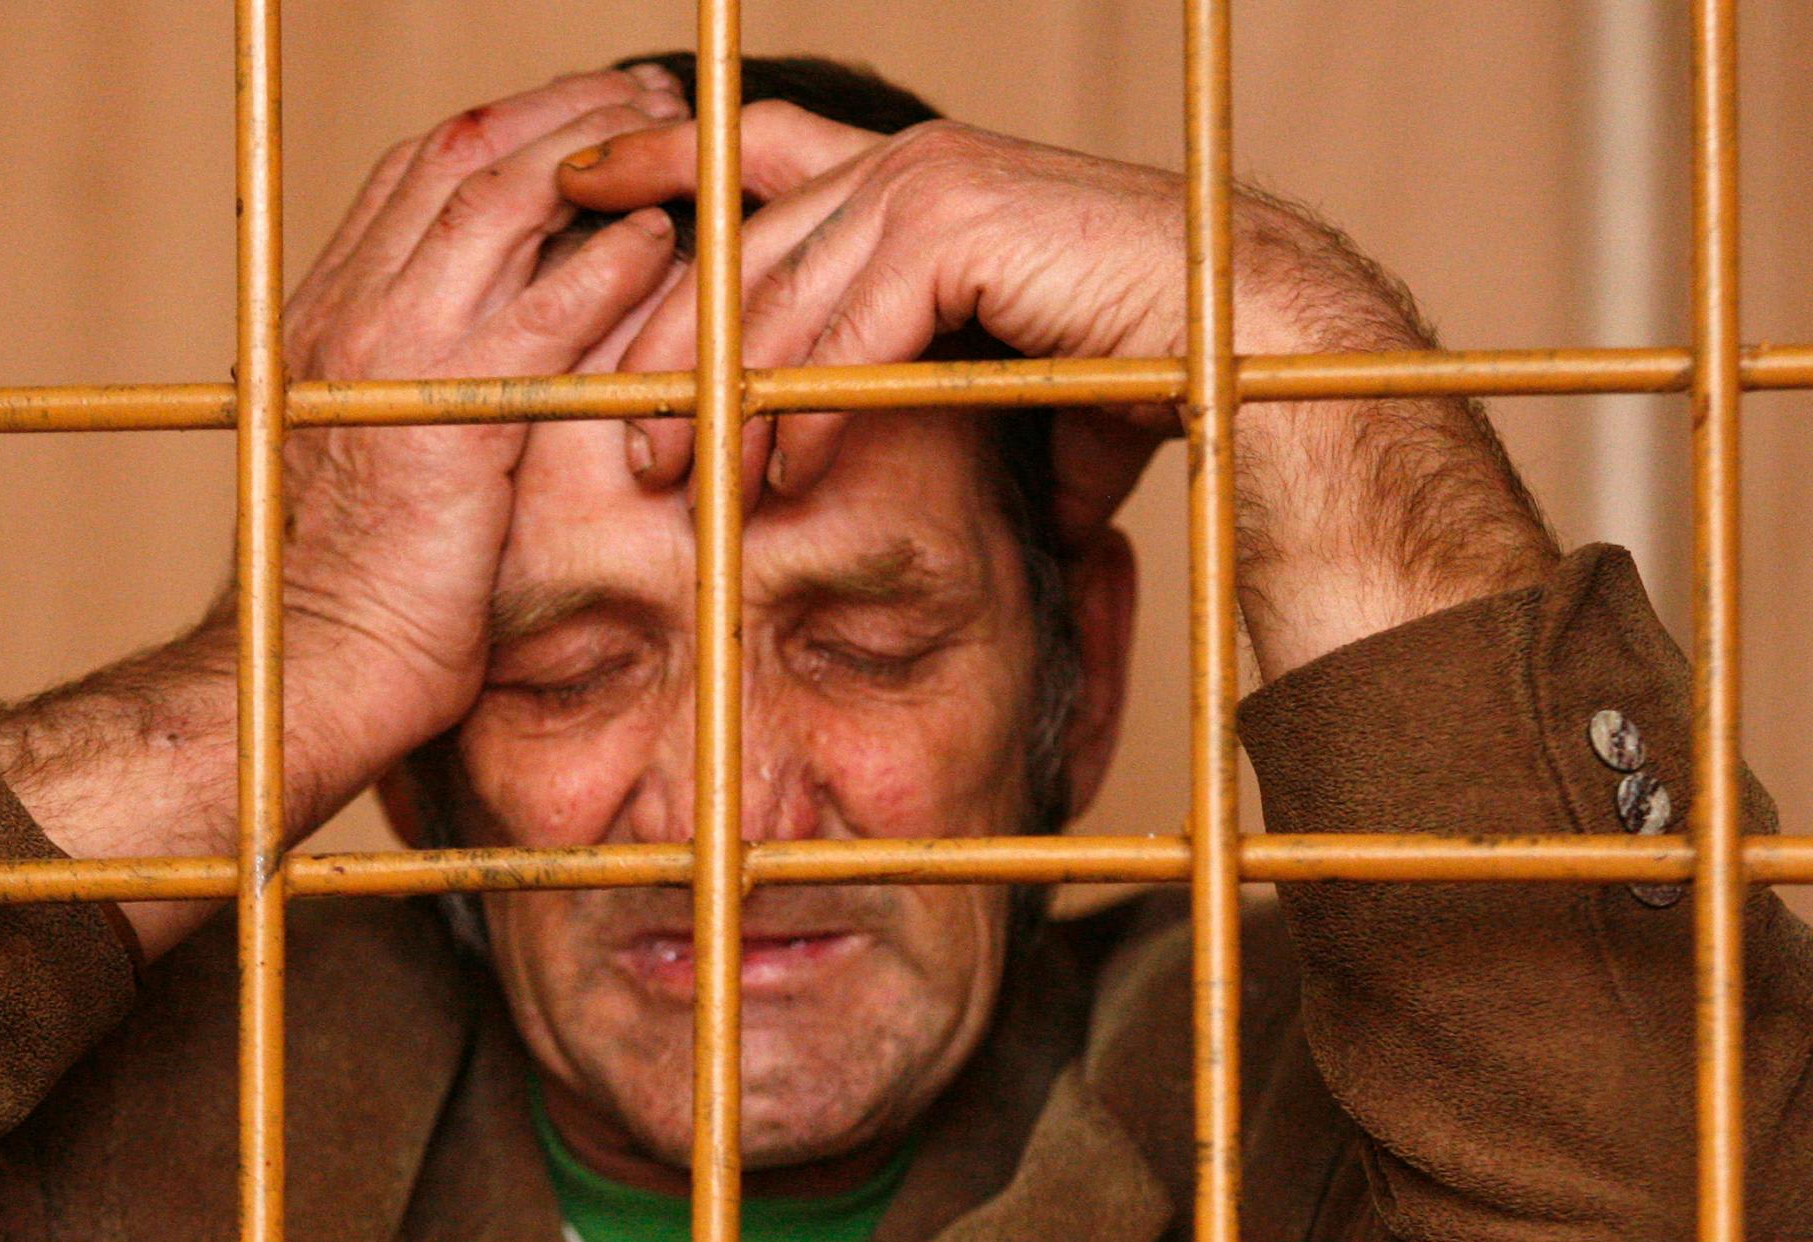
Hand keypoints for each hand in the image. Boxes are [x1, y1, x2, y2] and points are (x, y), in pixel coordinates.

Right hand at [0, 71, 688, 960]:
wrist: (312, 667)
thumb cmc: (355, 587)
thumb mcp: (371, 453)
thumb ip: (416, 382)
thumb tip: (492, 347)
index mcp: (327, 314)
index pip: (420, 173)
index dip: (511, 128)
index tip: (583, 115)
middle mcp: (350, 313)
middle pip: (464, 158)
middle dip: (567, 112)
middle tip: (652, 98)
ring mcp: (393, 356)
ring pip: (503, 203)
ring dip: (598, 155)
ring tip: (676, 139)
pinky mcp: (452, 417)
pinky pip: (547, 309)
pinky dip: (609, 261)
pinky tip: (664, 242)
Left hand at [561, 104, 1557, 676]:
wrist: (1272, 366)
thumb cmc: (1146, 382)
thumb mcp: (992, 387)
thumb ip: (908, 394)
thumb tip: (837, 474)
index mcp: (918, 188)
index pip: (754, 161)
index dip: (662, 172)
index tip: (575, 206)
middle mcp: (919, 168)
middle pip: (737, 227)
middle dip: (655, 318)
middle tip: (583, 403)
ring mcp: (947, 184)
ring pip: (779, 278)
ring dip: (710, 383)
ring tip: (653, 473)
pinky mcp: (975, 224)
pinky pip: (848, 310)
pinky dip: (799, 395)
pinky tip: (763, 474)